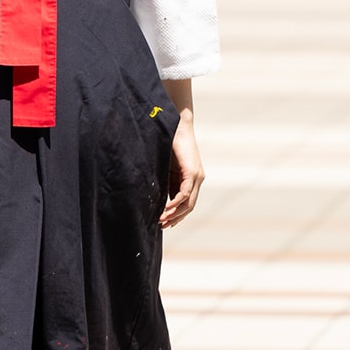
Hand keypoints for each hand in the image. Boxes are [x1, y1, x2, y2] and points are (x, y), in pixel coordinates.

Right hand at [159, 98, 203, 228]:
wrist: (176, 123)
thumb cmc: (168, 141)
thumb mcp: (165, 165)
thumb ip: (164, 178)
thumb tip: (153, 193)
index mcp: (190, 178)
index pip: (186, 202)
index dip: (176, 215)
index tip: (163, 222)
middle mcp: (197, 179)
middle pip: (189, 206)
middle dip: (175, 218)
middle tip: (161, 226)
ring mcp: (196, 176)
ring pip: (188, 203)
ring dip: (175, 214)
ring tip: (162, 221)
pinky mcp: (192, 172)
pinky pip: (185, 193)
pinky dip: (176, 203)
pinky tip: (165, 209)